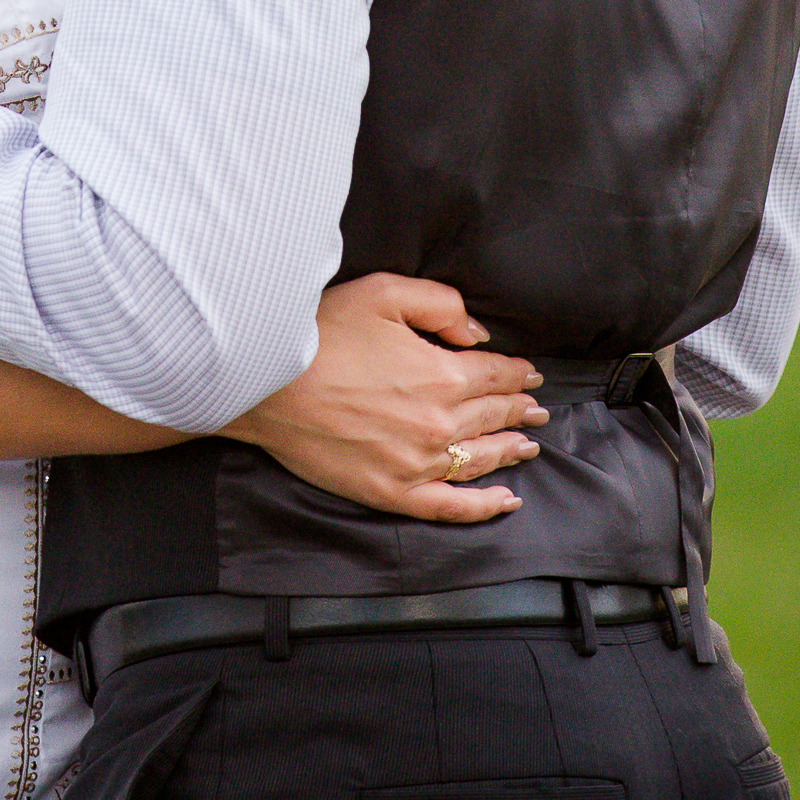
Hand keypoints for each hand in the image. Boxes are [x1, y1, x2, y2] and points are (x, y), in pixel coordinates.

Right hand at [235, 270, 543, 521]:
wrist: (263, 384)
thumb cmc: (317, 335)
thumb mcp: (380, 293)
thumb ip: (440, 305)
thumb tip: (475, 334)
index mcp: (442, 375)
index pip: (496, 375)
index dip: (517, 373)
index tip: (528, 374)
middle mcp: (440, 423)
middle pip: (494, 416)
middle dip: (519, 409)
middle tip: (535, 408)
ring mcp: (419, 463)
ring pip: (481, 458)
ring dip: (511, 449)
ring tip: (527, 444)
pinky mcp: (393, 492)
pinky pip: (453, 506)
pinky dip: (485, 506)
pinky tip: (506, 500)